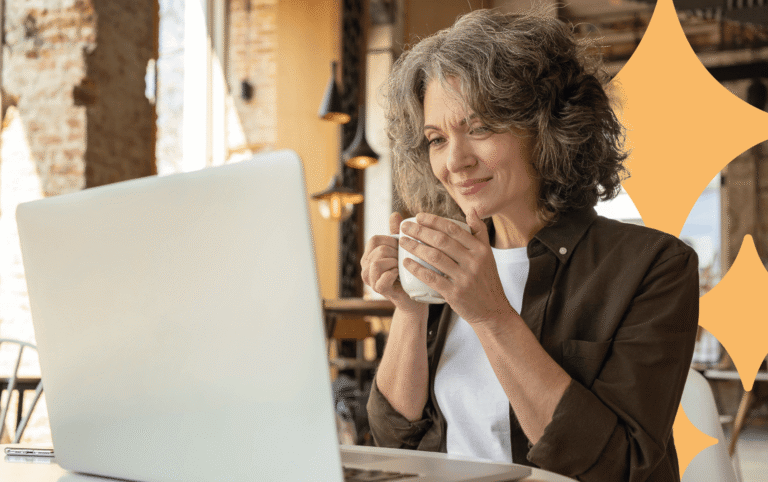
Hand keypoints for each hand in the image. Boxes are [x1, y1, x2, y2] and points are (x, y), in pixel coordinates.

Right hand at [361, 212, 424, 313]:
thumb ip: (397, 233)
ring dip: (394, 263)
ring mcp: (371, 280)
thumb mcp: (402, 250)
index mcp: (370, 255)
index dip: (391, 241)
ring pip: (377, 263)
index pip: (375, 239)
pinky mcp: (379, 291)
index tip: (402, 248)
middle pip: (378, 250)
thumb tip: (395, 214)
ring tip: (401, 267)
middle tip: (404, 259)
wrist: (413, 297)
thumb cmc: (407, 272)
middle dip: (395, 252)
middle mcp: (366, 267)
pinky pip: (382, 279)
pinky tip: (400, 275)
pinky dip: (393, 275)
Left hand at [399, 209, 515, 324]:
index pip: (453, 229)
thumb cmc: (486, 280)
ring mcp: (464, 278)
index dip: (434, 221)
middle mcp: (473, 262)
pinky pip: (432, 278)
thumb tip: (471, 210)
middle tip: (404, 227)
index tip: (418, 216)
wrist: (492, 310)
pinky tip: (406, 262)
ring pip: (435, 257)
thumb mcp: (488, 255)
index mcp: (480, 249)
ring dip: (415, 247)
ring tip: (403, 242)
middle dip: (420, 231)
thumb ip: (479, 232)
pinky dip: (417, 269)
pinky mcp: (455, 293)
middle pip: (441, 240)